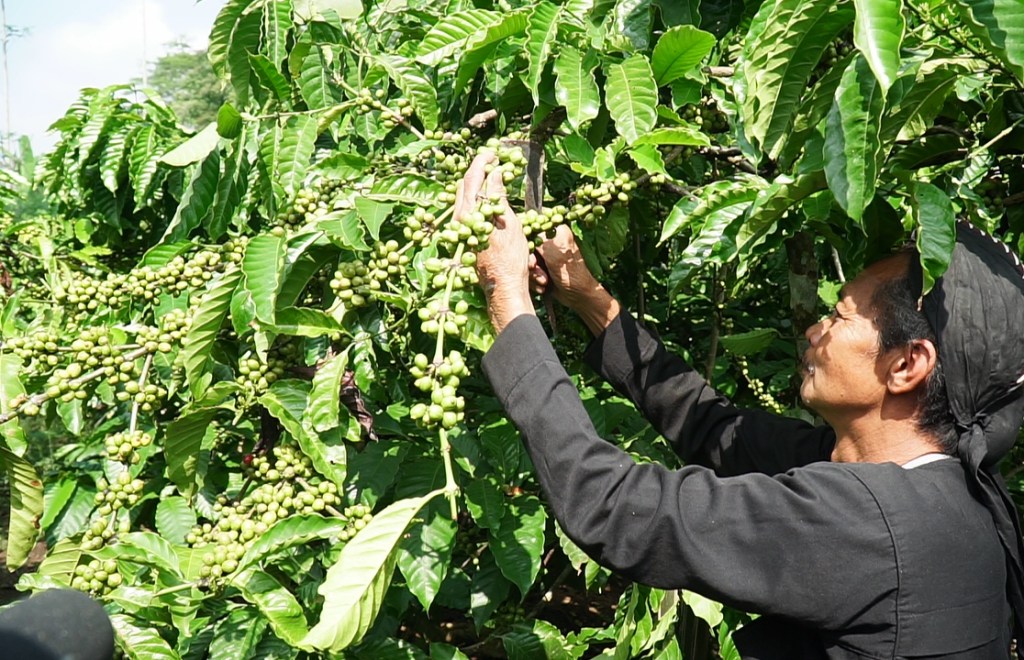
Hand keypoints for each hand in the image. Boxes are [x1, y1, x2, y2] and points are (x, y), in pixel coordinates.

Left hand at [456, 152, 534, 333]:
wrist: (503, 287)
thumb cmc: (509, 259)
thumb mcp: (508, 223)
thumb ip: (498, 197)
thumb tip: (495, 173)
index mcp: (468, 214)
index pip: (471, 179)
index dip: (482, 162)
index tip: (493, 153)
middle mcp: (459, 220)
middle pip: (464, 187)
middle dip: (478, 170)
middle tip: (493, 160)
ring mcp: (461, 230)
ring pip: (465, 199)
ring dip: (477, 184)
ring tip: (493, 175)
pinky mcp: (466, 238)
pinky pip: (468, 211)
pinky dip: (478, 199)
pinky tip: (488, 198)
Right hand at [533, 226, 619, 334]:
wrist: (578, 296)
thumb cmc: (570, 274)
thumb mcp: (553, 253)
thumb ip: (537, 239)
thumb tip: (522, 231)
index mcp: (556, 230)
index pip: (531, 228)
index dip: (527, 243)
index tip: (532, 259)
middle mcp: (550, 241)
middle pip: (526, 247)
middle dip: (531, 263)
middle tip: (537, 270)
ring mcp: (545, 256)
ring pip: (526, 261)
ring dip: (533, 274)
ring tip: (544, 281)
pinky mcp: (542, 269)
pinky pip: (529, 272)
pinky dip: (534, 281)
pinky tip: (543, 286)